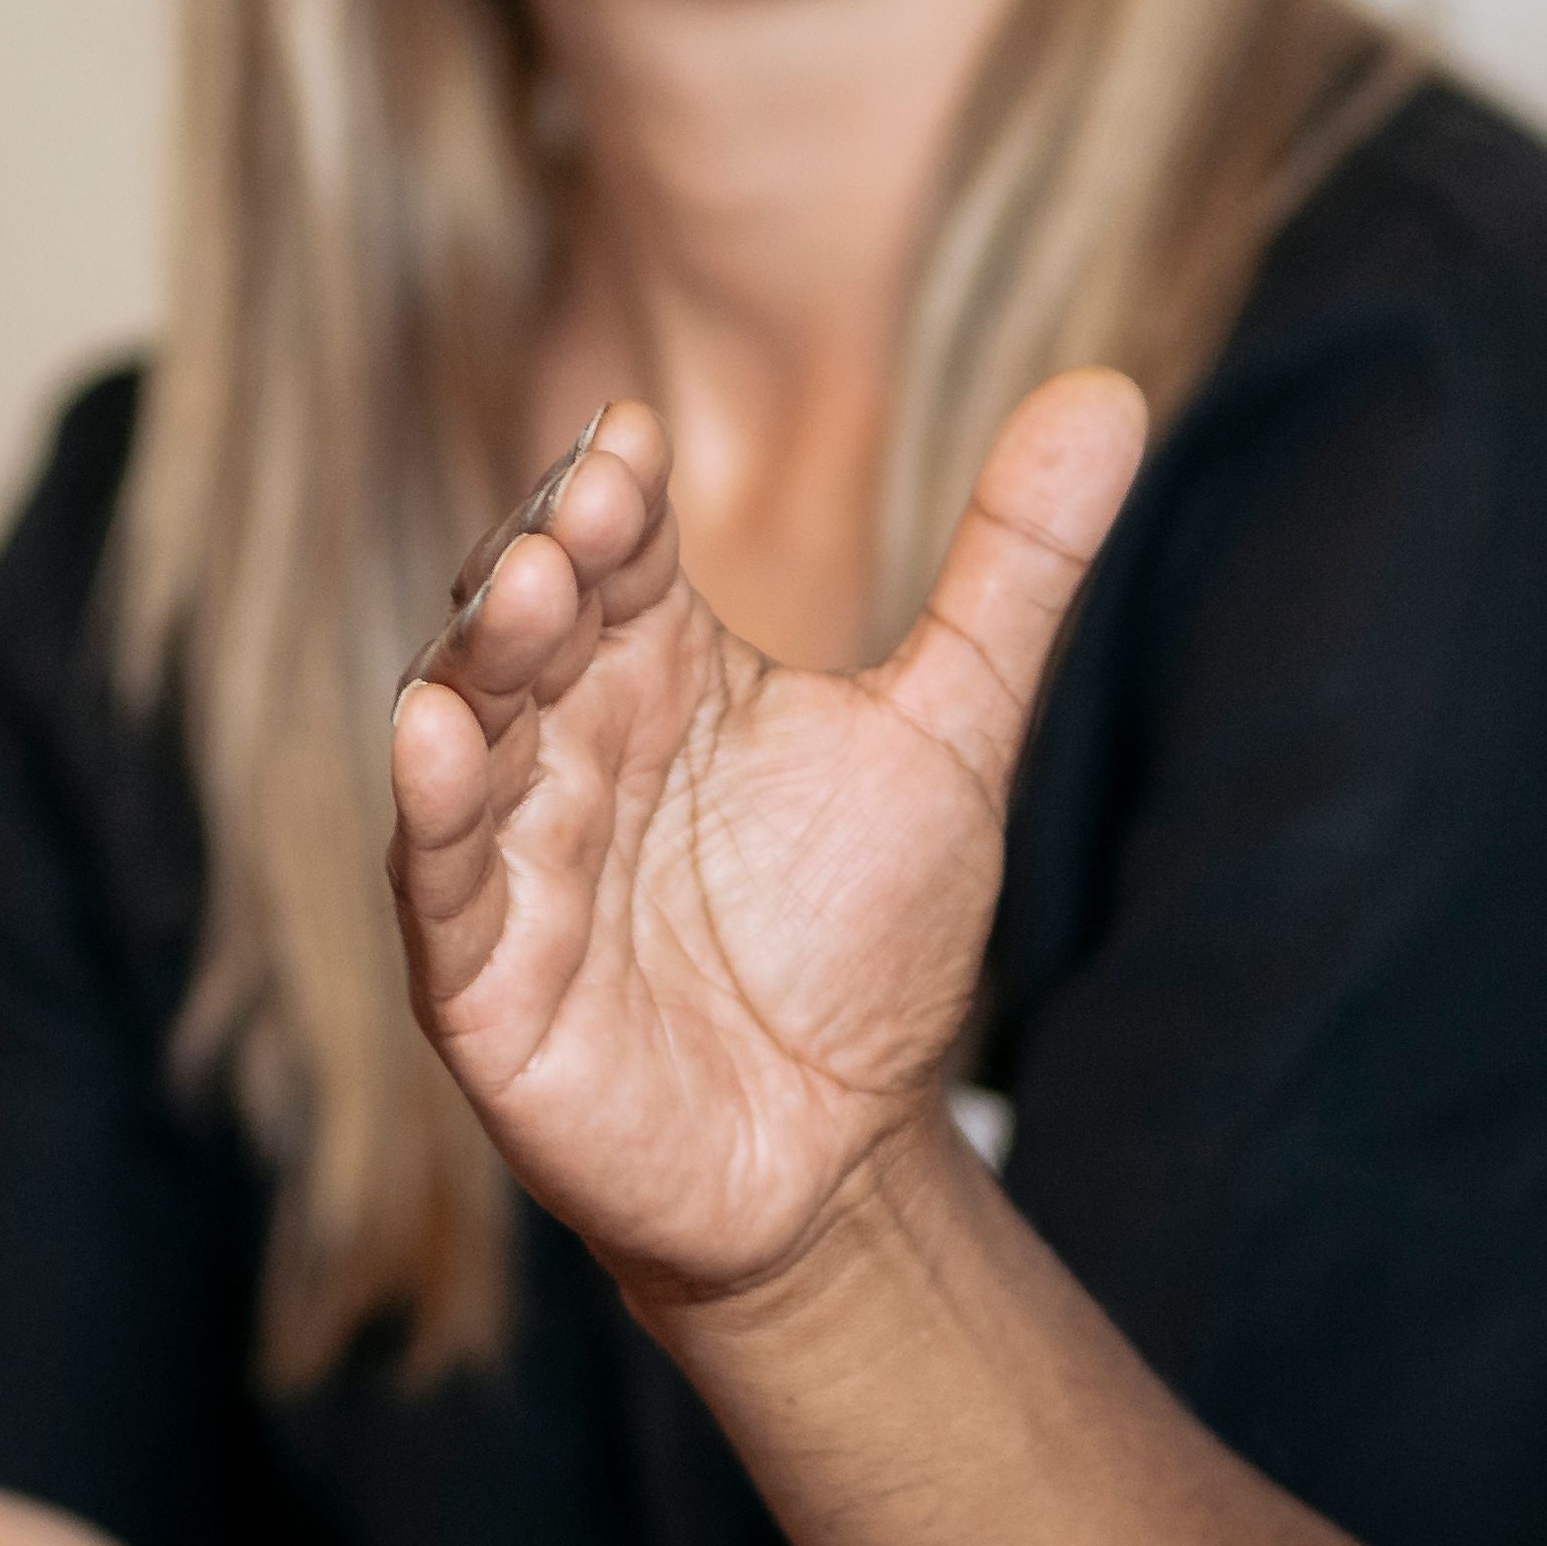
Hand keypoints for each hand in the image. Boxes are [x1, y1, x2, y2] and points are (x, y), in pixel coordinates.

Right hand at [385, 379, 1146, 1306]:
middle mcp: (573, 741)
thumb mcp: (952, 733)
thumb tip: (1112, 393)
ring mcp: (518, 853)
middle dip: (546, 558)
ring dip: (482, 656)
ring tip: (517, 589)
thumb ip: (1012, 569)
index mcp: (662, 668)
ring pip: (471, 727)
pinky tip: (435, 737)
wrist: (838, 1151)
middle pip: (533, 620)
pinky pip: (441, 875)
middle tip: (584, 508)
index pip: (621, 549)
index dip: (617, 493)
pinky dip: (434, 806)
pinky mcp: (483, 973)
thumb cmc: (866, 937)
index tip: (636, 434)